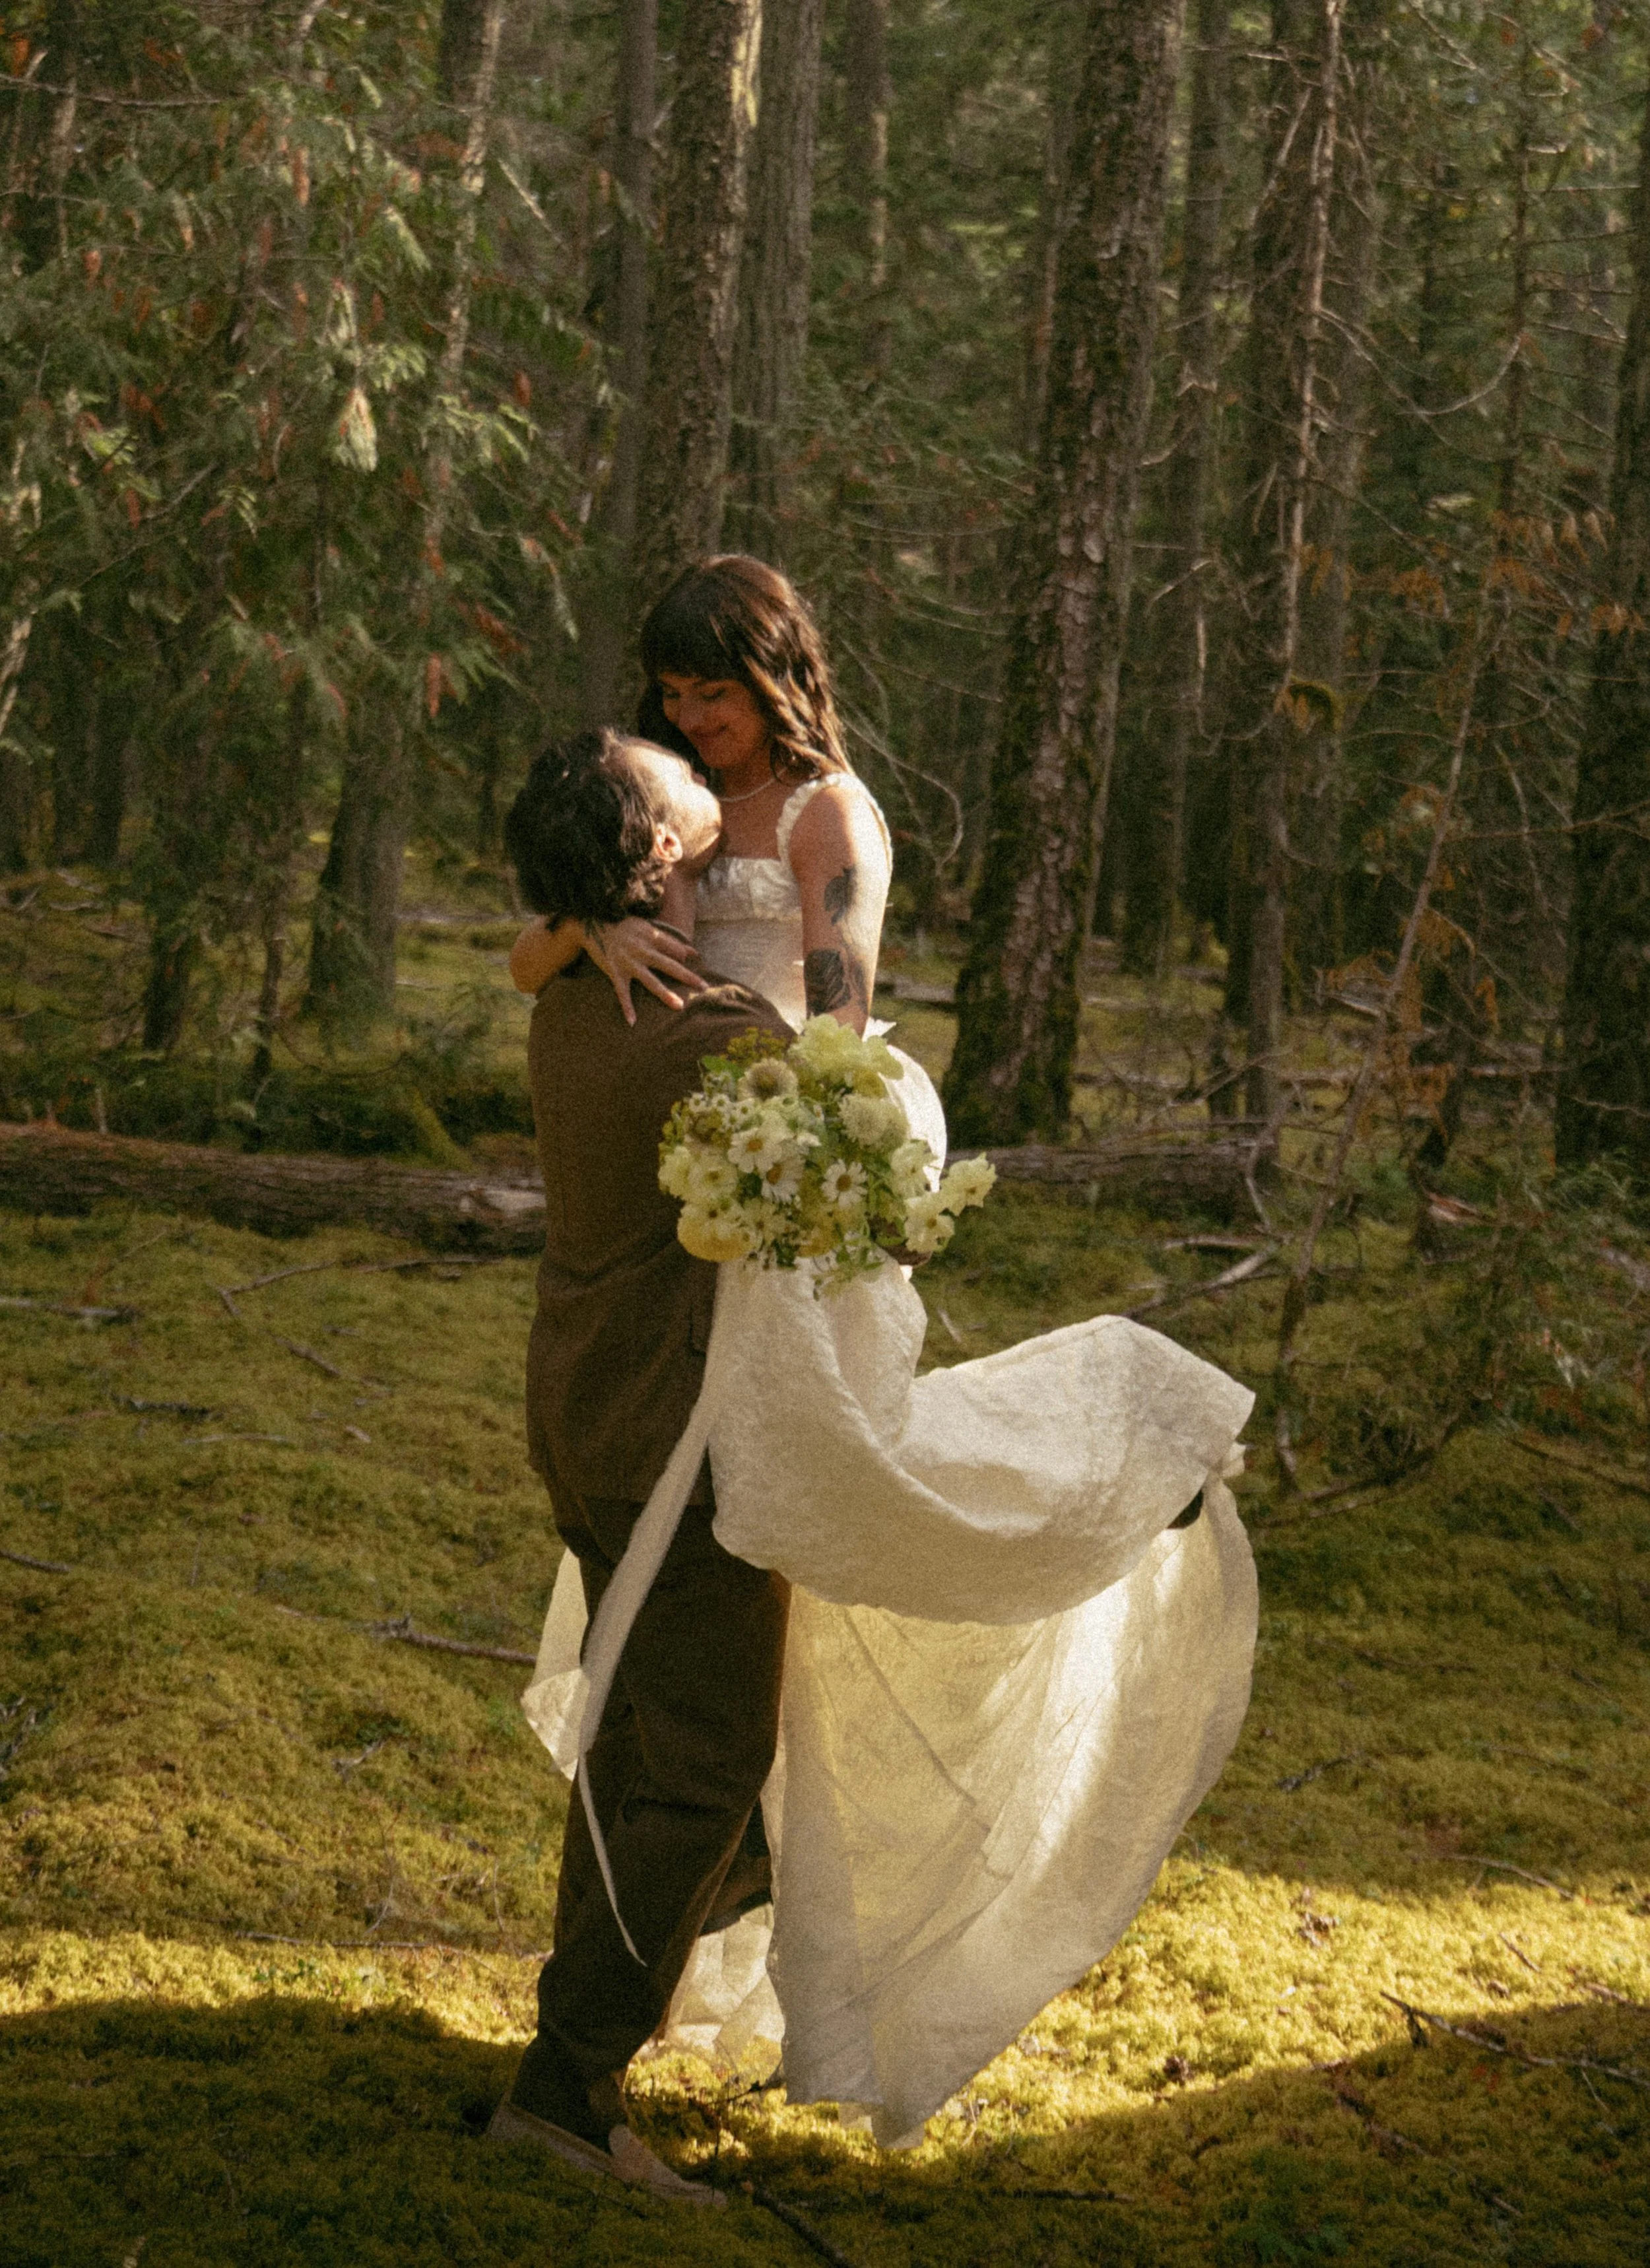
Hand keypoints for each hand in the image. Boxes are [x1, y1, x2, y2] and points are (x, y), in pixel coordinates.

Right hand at [587, 917, 706, 1023]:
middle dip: (688, 976)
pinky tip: (632, 1022)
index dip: (684, 957)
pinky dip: (627, 1007)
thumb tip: (693, 952)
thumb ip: (669, 940)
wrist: (591, 924)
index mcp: (651, 936)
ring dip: (665, 994)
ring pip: (651, 981)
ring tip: (679, 1006)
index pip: (675, 949)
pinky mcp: (615, 972)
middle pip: (670, 965)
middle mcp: (642, 949)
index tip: (689, 963)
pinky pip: (622, 993)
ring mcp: (628, 962)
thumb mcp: (646, 927)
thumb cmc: (623, 927)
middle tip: (704, 987)